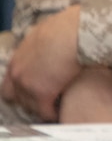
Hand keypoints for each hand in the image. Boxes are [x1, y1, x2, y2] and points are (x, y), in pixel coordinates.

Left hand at [0, 5, 81, 120]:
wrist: (72, 34)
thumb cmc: (65, 27)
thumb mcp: (45, 31)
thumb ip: (39, 42)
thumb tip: (47, 40)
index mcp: (17, 58)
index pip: (9, 81)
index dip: (19, 88)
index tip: (32, 89)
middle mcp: (17, 74)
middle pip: (13, 97)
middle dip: (25, 100)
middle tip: (41, 100)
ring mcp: (27, 86)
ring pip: (29, 106)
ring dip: (39, 107)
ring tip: (52, 107)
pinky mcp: (42, 94)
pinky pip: (44, 112)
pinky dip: (51, 114)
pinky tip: (59, 114)